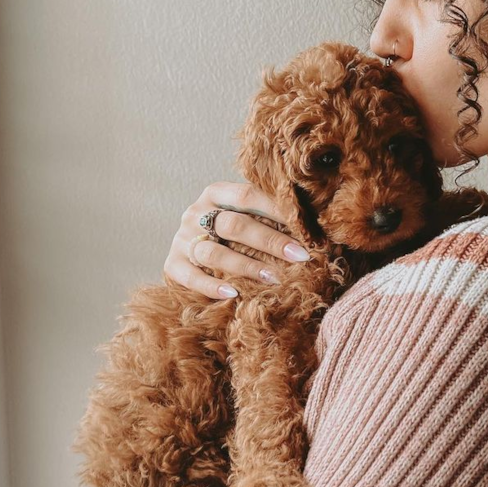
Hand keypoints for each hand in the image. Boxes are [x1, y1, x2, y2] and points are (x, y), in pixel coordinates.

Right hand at [163, 181, 311, 299]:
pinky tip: (234, 293)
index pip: (248, 196)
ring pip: (215, 252)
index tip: (306, 225)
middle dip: (270, 241)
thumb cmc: (230, 232)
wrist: (190, 248)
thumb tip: (314, 224)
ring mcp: (182, 239)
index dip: (277, 210)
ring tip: (274, 278)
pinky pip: (190, 276)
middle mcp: (196, 212)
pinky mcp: (172, 264)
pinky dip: (211, 286)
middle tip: (300, 255)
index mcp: (217, 193)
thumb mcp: (245, 216)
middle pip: (234, 225)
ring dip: (247, 266)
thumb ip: (268, 215)